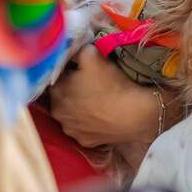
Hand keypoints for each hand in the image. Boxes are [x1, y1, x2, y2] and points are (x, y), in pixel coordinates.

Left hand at [46, 45, 165, 150]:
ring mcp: (71, 130)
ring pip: (71, 115)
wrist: (134, 114)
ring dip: (79, 108)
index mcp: (56, 91)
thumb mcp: (93, 56)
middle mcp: (57, 113)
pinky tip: (101, 116)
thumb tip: (73, 49)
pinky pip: (84, 129)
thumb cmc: (111, 84)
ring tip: (97, 101)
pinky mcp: (85, 142)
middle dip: (71, 91)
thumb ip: (78, 50)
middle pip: (62, 97)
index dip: (69, 72)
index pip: (56, 78)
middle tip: (90, 85)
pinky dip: (90, 123)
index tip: (81, 70)